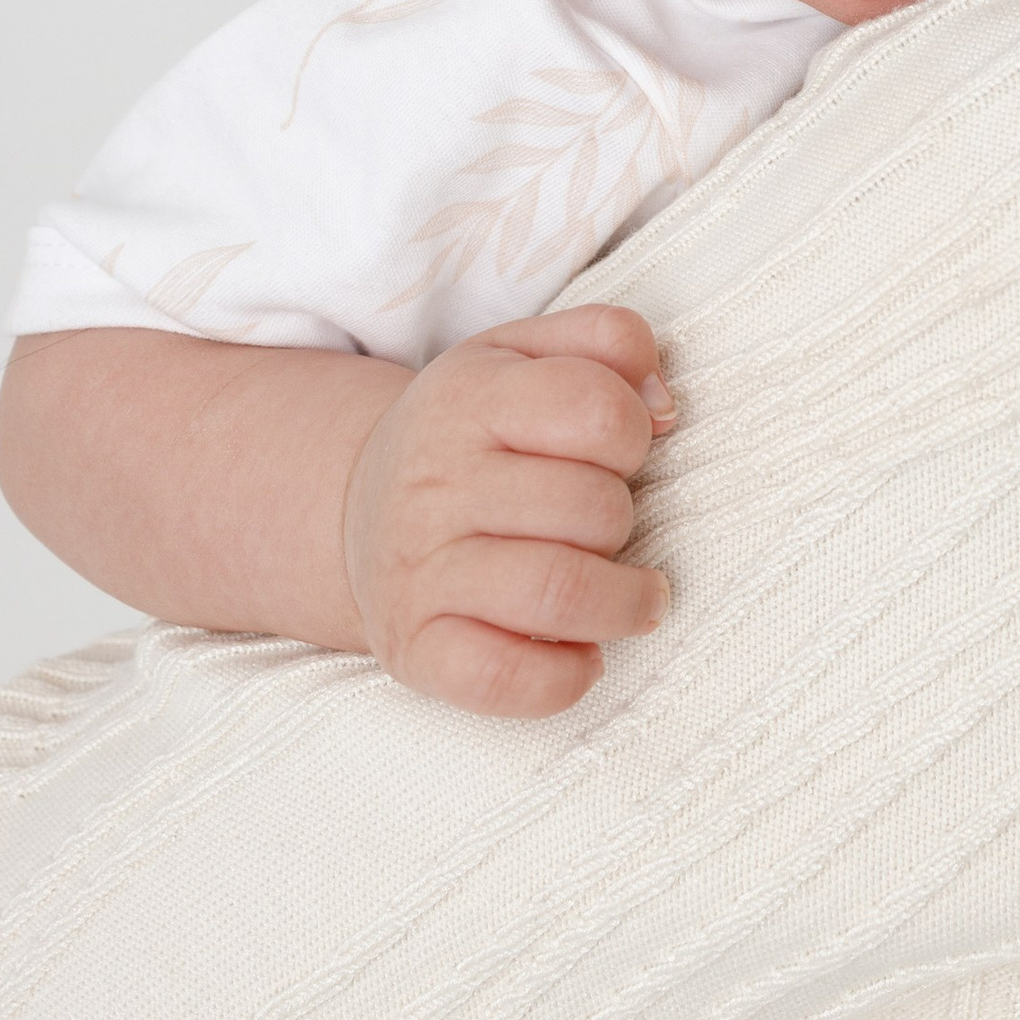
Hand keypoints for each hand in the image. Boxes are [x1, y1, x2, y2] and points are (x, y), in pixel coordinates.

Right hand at [339, 307, 674, 716]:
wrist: (354, 509)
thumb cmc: (472, 433)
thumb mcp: (526, 355)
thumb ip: (607, 342)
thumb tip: (664, 407)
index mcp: (470, 398)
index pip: (594, 407)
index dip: (632, 432)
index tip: (621, 453)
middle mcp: (436, 483)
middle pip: (590, 507)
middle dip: (624, 519)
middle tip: (607, 525)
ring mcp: (420, 571)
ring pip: (558, 592)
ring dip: (623, 602)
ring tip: (635, 597)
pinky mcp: (414, 648)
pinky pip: (502, 678)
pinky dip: (565, 675)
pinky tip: (584, 653)